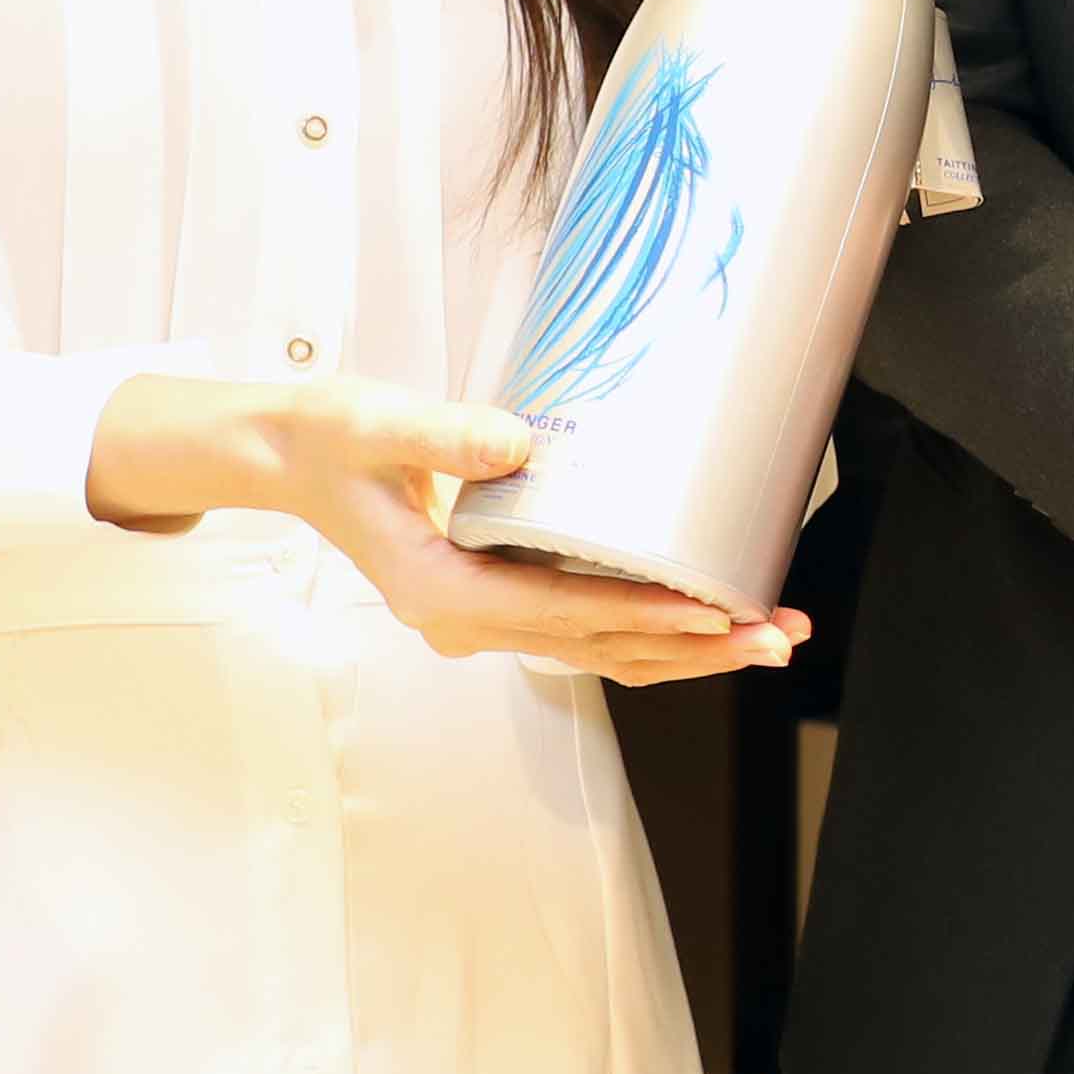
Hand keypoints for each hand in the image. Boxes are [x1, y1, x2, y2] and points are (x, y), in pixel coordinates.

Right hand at [87, 373, 803, 680]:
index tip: (713, 611)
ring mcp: (488, 620)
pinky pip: (590, 630)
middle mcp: (469, 622)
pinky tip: (713, 619)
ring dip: (690, 649)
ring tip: (771, 636)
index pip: (561, 612)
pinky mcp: (503, 602)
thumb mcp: (377, 422)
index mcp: (442, 592)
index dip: (643, 614)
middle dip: (695, 647)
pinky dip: (655, 629)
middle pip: (599, 648)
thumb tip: (518, 444)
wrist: (296, 457)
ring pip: (604, 651)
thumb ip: (444, 432)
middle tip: (777, 636)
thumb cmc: (336, 438)